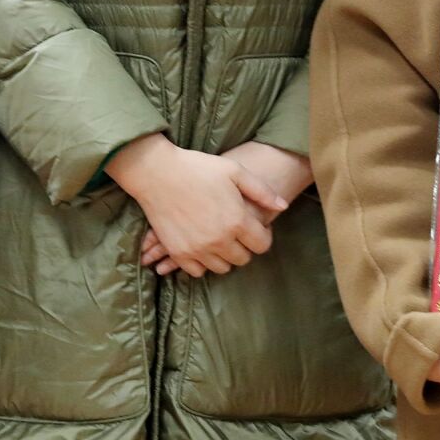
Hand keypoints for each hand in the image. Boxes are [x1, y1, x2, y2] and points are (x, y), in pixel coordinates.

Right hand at [141, 142, 305, 272]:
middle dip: (244, 247)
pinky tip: (201, 247)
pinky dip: (202, 263)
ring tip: (219, 239)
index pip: (262, 245)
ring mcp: (198, 249)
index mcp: (237, 220)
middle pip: (243, 259)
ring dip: (224, 256)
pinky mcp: (178, 252)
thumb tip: (283, 206)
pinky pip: (197, 271)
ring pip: (221, 268)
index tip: (256, 228)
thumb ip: (262, 191)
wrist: (157, 172)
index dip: (263, 236)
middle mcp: (219, 240)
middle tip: (236, 232)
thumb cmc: (197, 167)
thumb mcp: (234, 171)